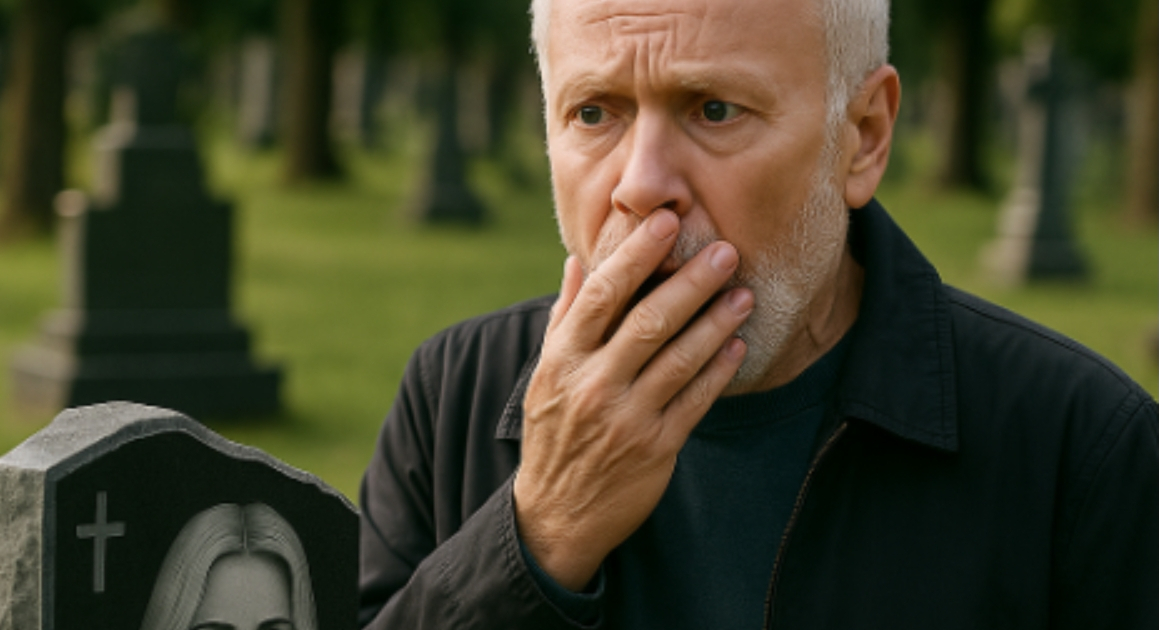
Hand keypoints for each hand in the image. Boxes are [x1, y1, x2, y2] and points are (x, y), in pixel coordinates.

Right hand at [513, 210, 752, 589]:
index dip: (636, 255)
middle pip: (648, 321)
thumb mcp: (546, 373)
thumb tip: (579, 261)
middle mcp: (592, 385)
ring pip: (679, 359)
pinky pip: (695, 401)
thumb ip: (566, 317)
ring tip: (743, 292)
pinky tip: (738, 345)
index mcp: (563, 359)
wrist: (557, 512)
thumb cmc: (554, 431)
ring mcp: (625, 418)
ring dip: (716, 322)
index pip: (602, 295)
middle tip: (725, 250)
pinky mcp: (656, 448)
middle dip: (691, 282)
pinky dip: (718, 371)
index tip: (666, 221)